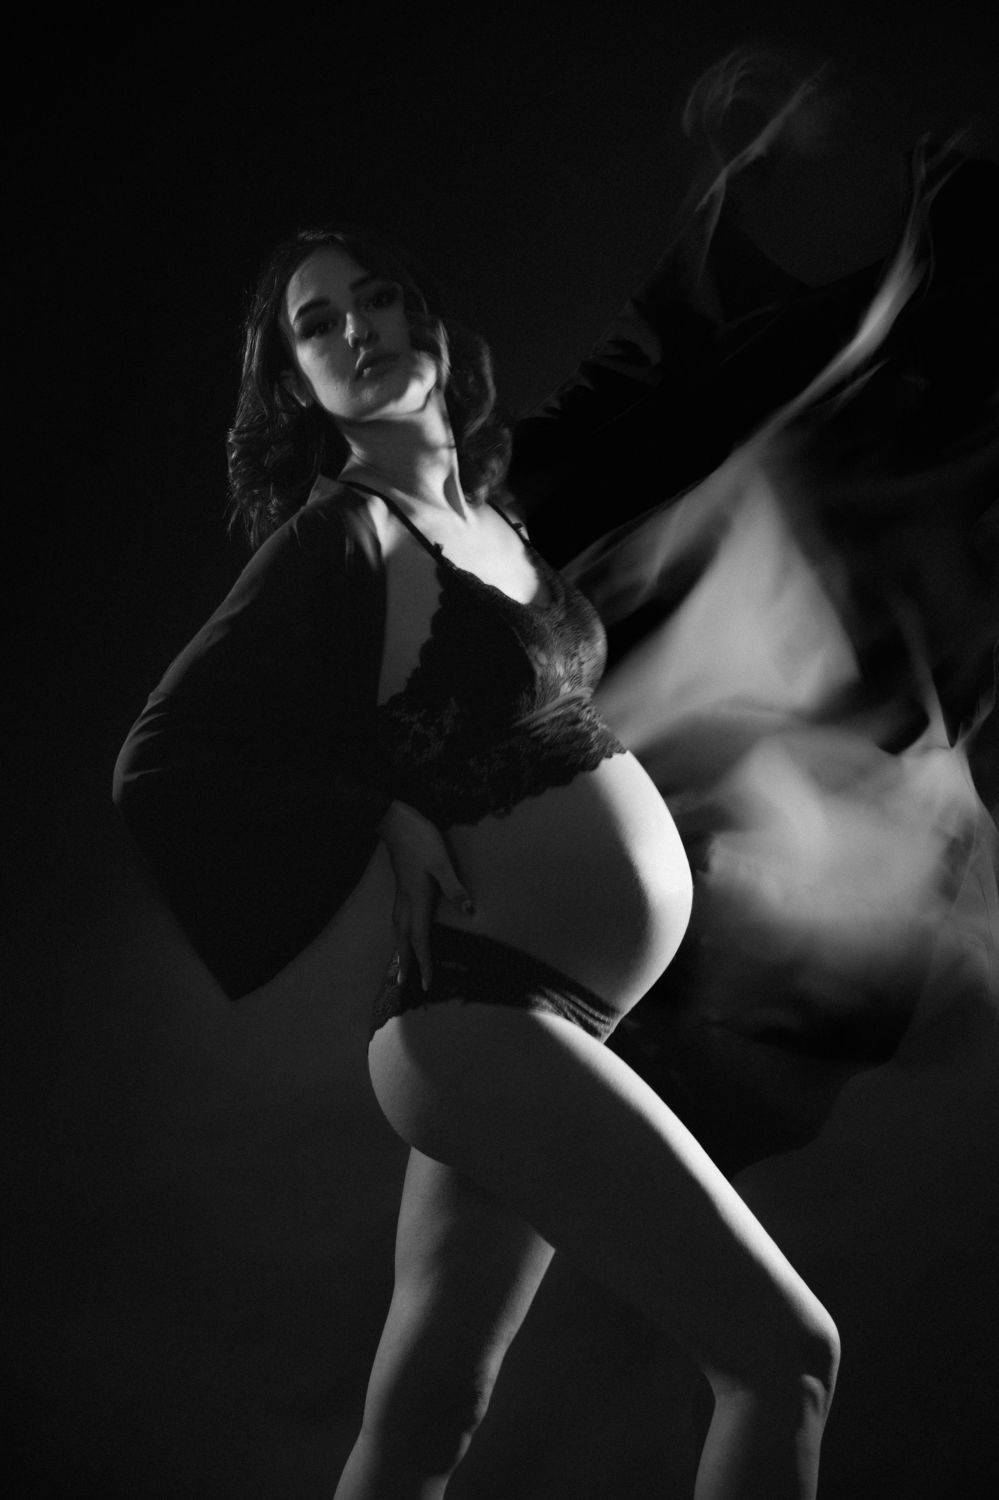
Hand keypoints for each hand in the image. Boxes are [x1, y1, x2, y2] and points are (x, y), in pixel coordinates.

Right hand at [376, 801, 474, 991]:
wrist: (396, 822)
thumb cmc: (421, 841)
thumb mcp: (442, 863)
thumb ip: (455, 888)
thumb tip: (469, 912)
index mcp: (417, 900)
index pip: (420, 939)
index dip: (423, 962)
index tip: (425, 983)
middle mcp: (406, 902)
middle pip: (403, 939)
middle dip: (403, 962)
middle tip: (401, 984)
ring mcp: (401, 894)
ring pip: (398, 929)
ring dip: (399, 949)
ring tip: (399, 965)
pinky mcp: (400, 887)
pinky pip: (398, 919)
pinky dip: (399, 933)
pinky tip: (402, 932)